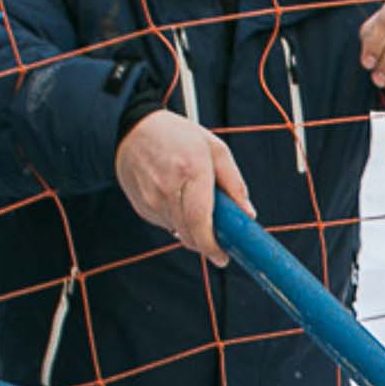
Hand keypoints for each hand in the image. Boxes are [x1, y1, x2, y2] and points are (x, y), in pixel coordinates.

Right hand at [114, 109, 253, 266]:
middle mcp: (168, 188)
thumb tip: (248, 214)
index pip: (201, 220)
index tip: (223, 256)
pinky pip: (165, 224)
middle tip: (219, 243)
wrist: (136, 129)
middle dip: (206, 244)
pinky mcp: (142, 206)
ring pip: (178, 231)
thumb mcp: (216, 149)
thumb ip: (234, 183)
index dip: (212, 245)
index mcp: (191, 171)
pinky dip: (177, 220)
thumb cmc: (180, 137)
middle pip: (189, 233)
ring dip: (192, 229)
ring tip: (196, 205)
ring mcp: (151, 198)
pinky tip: (177, 199)